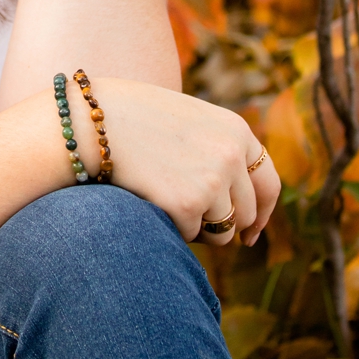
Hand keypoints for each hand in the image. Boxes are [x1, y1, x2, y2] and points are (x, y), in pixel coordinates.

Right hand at [75, 77, 281, 247]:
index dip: (262, 213)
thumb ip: (219, 151)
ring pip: (222, 232)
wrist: (90, 123)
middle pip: (246, 214)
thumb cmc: (132, 123)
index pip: (268, 184)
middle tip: (192, 220)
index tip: (250, 233)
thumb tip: (240, 204)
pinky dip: (171, 228)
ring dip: (197, 229)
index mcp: (237, 131)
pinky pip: (190, 236)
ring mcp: (213, 180)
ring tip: (165, 200)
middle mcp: (232, 155)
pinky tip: (149, 200)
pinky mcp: (187, 204)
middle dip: (224, 225)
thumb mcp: (190, 124)